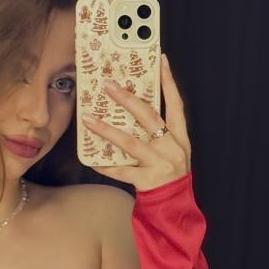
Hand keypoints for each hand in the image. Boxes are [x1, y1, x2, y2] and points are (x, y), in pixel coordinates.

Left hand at [82, 51, 191, 193]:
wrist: (175, 208)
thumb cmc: (170, 175)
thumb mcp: (172, 151)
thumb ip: (159, 132)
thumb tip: (132, 108)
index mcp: (180, 138)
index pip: (176, 104)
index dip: (169, 82)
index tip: (161, 60)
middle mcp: (172, 149)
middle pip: (150, 118)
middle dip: (128, 100)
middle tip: (109, 85)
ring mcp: (160, 165)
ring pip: (131, 143)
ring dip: (107, 130)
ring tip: (88, 119)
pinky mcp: (147, 182)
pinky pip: (121, 171)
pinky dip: (105, 165)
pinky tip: (90, 159)